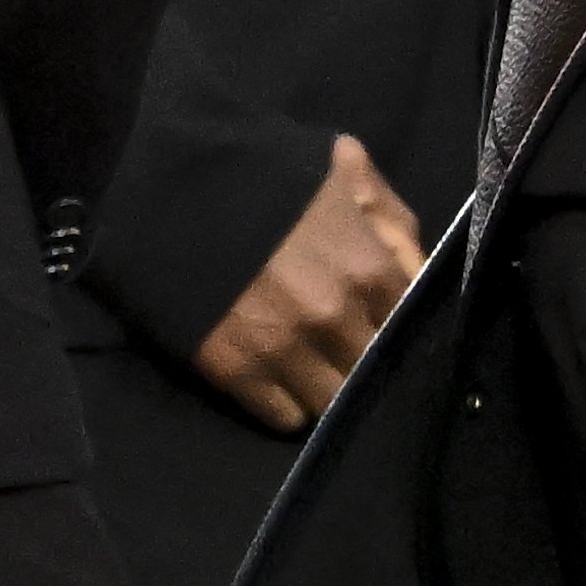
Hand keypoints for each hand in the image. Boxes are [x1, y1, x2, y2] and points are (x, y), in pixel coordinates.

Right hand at [188, 129, 428, 428]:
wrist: (168, 182)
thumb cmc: (264, 169)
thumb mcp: (345, 170)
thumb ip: (393, 221)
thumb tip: (417, 270)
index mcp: (370, 269)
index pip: (410, 326)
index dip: (396, 326)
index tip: (379, 324)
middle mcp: (336, 318)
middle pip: (372, 370)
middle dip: (363, 360)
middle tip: (342, 350)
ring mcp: (286, 349)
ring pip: (332, 401)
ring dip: (326, 389)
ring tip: (310, 369)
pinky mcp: (236, 370)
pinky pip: (283, 416)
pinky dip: (284, 405)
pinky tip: (275, 380)